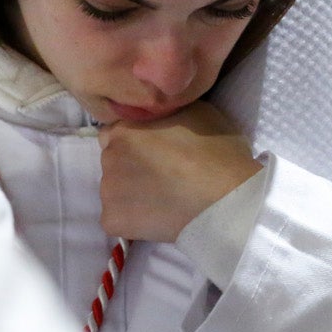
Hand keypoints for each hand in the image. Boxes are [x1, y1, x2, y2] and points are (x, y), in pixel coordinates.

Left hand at [99, 102, 262, 242]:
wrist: (225, 201)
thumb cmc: (216, 152)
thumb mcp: (196, 111)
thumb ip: (166, 111)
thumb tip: (160, 115)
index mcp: (124, 129)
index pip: (115, 132)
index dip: (135, 140)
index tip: (155, 150)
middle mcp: (108, 157)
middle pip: (113, 161)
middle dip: (131, 165)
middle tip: (162, 175)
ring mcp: (107, 192)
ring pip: (114, 190)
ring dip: (130, 193)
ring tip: (162, 199)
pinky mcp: (112, 220)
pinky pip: (117, 218)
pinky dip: (131, 219)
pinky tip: (156, 218)